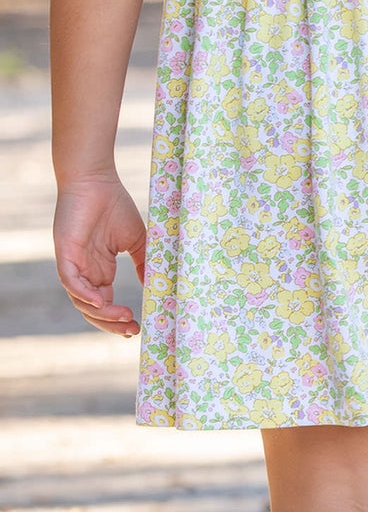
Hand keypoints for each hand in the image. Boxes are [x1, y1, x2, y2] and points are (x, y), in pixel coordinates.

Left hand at [53, 175, 146, 336]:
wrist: (96, 181)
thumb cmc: (115, 206)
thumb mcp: (137, 239)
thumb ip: (145, 262)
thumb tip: (156, 285)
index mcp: (100, 271)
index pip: (106, 304)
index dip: (120, 318)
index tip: (139, 326)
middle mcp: (86, 273)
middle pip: (92, 310)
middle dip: (111, 324)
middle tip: (132, 329)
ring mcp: (74, 266)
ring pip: (81, 301)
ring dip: (101, 314)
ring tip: (124, 317)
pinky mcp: (66, 255)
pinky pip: (71, 283)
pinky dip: (84, 295)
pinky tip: (101, 302)